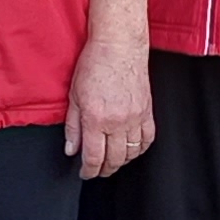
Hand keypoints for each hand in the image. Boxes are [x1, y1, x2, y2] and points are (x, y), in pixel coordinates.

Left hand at [64, 36, 153, 178]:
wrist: (119, 45)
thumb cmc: (94, 64)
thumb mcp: (74, 95)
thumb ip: (72, 126)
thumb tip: (71, 149)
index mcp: (96, 118)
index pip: (93, 157)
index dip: (88, 171)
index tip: (85, 173)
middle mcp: (117, 121)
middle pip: (114, 160)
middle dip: (104, 170)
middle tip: (97, 171)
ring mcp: (135, 117)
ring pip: (131, 152)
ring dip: (121, 162)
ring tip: (112, 161)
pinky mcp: (147, 111)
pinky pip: (148, 139)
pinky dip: (139, 148)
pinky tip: (131, 149)